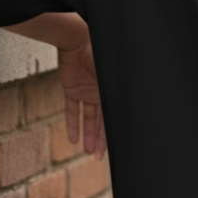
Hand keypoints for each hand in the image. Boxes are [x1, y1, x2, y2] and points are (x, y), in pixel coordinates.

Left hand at [58, 40, 106, 157]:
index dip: (111, 134)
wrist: (76, 41)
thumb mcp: (110, 76)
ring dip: (88, 135)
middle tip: (99, 157)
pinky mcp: (71, 89)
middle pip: (101, 122)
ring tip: (88, 151)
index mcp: (111, 91)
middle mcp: (100, 93)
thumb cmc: (97, 53)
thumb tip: (126, 108)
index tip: (113, 149)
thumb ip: (116, 93)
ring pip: (88, 118)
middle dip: (101, 140)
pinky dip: (72, 124)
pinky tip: (73, 139)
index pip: (112, 118)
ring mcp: (86, 92)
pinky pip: (71, 110)